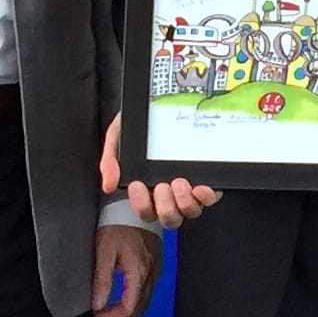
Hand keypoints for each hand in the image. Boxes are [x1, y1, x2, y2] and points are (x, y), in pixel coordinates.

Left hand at [92, 224, 163, 316]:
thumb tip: (98, 304)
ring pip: (143, 303)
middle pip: (138, 310)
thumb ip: (102, 280)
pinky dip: (132, 301)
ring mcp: (155, 270)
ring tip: (105, 314)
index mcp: (139, 271)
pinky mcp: (155, 265)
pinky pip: (146, 291)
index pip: (129, 309)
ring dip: (125, 313)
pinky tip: (118, 299)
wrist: (135, 205)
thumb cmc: (118, 223)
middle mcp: (151, 273)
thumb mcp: (104, 250)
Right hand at [100, 113, 221, 228]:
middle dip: (164, 206)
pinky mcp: (207, 181)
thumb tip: (108, 185)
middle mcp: (169, 193)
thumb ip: (111, 160)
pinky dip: (206, 197)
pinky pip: (209, 198)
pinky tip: (201, 188)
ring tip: (180, 182)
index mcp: (147, 188)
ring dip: (184, 203)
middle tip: (162, 185)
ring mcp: (189, 189)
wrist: (162, 99)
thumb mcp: (118, 136)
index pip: (145, 209)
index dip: (141, 204)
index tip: (137, 185)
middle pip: (168, 218)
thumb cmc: (139, 124)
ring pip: (189, 212)